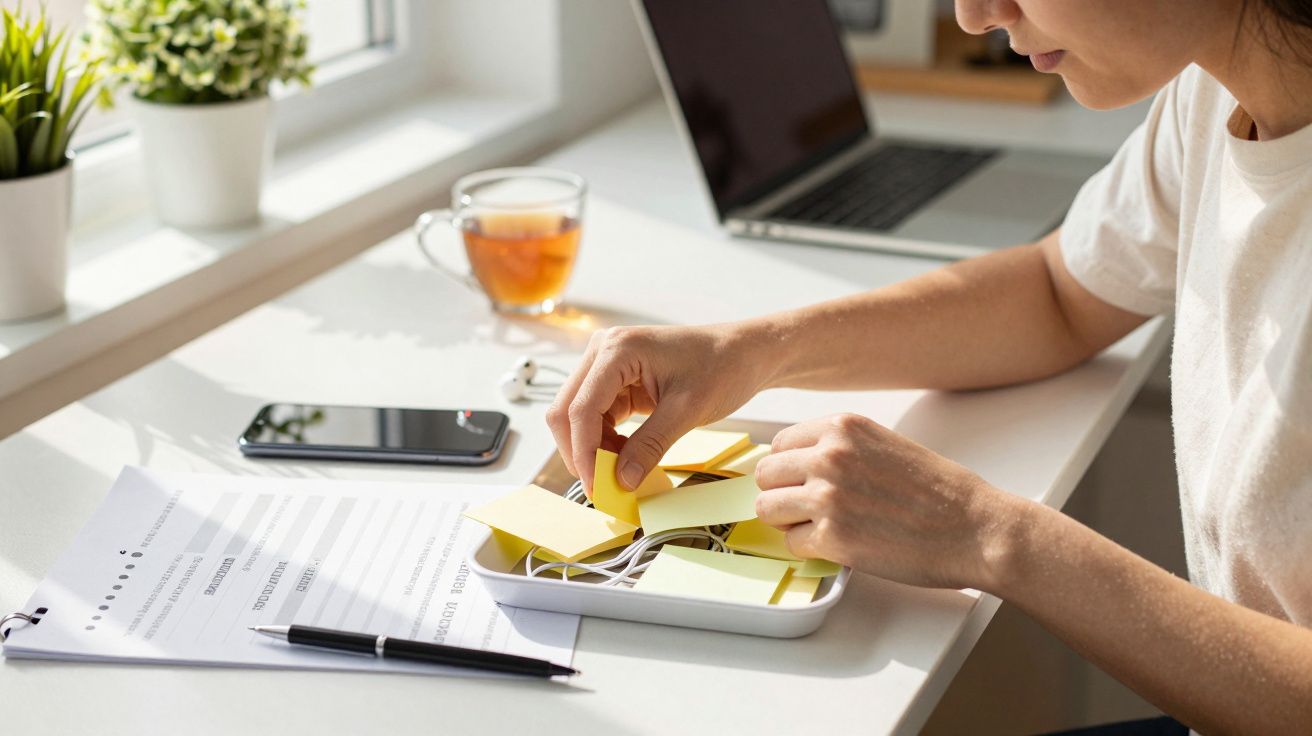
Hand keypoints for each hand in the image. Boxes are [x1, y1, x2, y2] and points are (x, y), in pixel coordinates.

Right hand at [547, 323, 769, 492]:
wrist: (744, 353)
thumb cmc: (723, 367)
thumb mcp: (687, 411)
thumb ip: (649, 446)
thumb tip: (621, 481)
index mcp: (618, 349)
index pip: (581, 408)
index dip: (584, 452)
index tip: (598, 486)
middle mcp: (603, 351)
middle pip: (566, 410)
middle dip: (580, 452)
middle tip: (603, 488)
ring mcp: (606, 365)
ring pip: (577, 417)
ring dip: (592, 449)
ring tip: (621, 472)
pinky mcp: (615, 380)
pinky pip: (596, 416)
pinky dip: (605, 441)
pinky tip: (625, 457)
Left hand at [754, 413, 1022, 590]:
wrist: (974, 528)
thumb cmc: (940, 492)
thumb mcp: (885, 445)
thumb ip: (841, 449)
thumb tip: (800, 464)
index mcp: (843, 427)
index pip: (779, 444)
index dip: (789, 468)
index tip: (800, 482)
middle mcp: (829, 455)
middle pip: (766, 475)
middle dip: (782, 493)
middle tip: (808, 509)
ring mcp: (827, 496)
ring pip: (767, 508)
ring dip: (789, 522)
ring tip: (821, 528)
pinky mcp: (831, 537)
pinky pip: (790, 543)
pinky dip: (809, 548)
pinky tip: (839, 545)